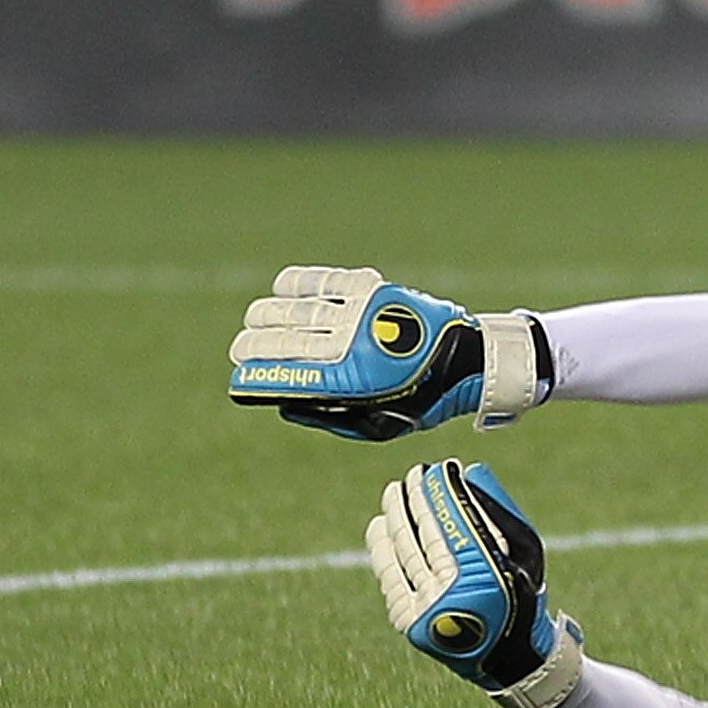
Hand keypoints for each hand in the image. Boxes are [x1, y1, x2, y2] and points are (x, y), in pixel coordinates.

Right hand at [227, 267, 542, 438]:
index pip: (289, 379)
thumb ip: (329, 417)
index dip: (256, 379)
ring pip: (297, 310)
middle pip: (285, 342)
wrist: (468, 359)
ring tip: (253, 321)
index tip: (239, 383)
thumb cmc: (421, 398)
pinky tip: (282, 287)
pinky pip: (326, 281)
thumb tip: (284, 404)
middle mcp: (353, 344)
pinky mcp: (373, 289)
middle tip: (241, 351)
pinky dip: (299, 282)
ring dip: (266, 315)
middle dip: (253, 347)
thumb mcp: (377, 426)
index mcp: (353, 382)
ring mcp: (361, 313)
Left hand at [368, 459, 580, 707]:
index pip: (456, 523)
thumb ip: (501, 512)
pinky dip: (382, 549)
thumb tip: (469, 475)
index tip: (441, 468)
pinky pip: (389, 576)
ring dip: (395, 518)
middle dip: (417, 500)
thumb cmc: (521, 594)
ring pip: (403, 553)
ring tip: (393, 492)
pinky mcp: (407, 620)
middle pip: (424, 536)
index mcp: (487, 577)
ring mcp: (425, 609)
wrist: (506, 655)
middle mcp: (452, 594)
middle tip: (414, 474)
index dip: (445, 493)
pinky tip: (380, 525)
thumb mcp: (526, 551)